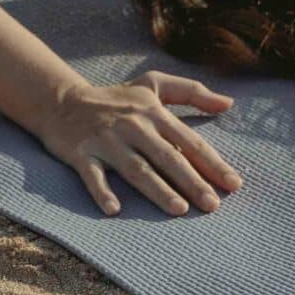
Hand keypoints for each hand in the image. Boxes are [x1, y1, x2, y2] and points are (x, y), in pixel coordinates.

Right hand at [35, 71, 241, 216]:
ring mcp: (106, 141)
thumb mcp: (153, 85)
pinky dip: (101, 191)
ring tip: (179, 209)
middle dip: (192, 182)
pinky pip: (92, 175)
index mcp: (153, 113)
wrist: (61, 100)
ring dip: (157, 189)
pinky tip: (114, 209)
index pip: (189, 141)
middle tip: (212, 205)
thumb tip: (229, 103)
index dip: (212, 163)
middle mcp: (133, 127)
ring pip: (136, 169)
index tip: (233, 184)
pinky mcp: (81, 153)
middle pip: (168, 157)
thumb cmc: (115, 98)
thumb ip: (192, 92)